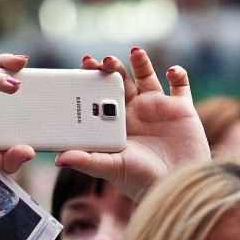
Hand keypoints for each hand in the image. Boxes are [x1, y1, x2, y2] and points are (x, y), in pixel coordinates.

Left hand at [58, 49, 209, 200]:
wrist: (175, 186)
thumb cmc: (140, 180)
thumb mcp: (111, 169)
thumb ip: (87, 161)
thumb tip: (58, 159)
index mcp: (114, 122)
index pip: (99, 95)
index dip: (92, 79)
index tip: (82, 66)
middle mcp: (134, 111)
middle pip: (120, 81)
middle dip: (111, 68)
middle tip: (102, 60)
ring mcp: (158, 108)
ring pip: (147, 76)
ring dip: (141, 63)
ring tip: (134, 54)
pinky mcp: (181, 108)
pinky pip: (180, 85)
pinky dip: (178, 74)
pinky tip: (171, 72)